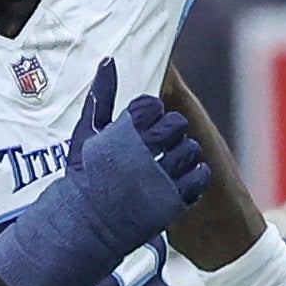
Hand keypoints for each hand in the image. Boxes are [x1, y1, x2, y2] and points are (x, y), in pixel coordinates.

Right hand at [0, 60, 213, 285]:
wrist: (86, 225)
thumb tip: (109, 60)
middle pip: (178, 125)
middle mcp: (144, 151)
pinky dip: (195, 175)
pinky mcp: (173, 200)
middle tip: (158, 145)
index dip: (151, 114)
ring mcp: (161, 177)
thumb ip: (102, 95)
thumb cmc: (85, 177)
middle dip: (171, 132)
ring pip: (192, 149)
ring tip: (168, 162)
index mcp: (124, 131)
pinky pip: (200, 177)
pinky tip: (179, 178)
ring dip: (184, 153)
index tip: (142, 127)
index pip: (153, 105)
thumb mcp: (87, 133)